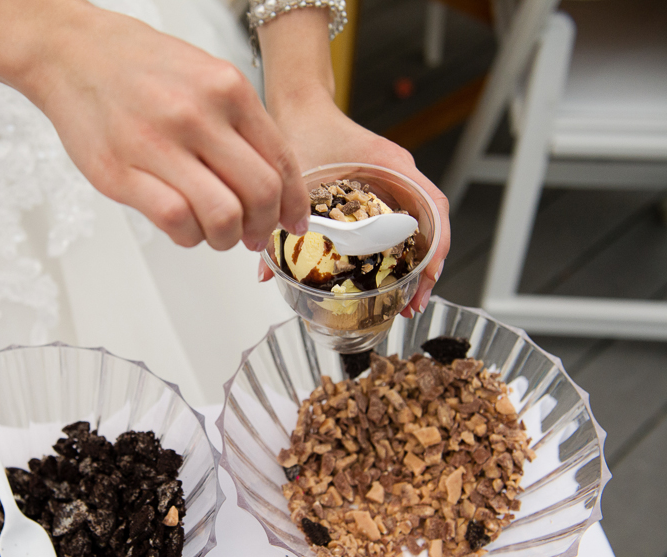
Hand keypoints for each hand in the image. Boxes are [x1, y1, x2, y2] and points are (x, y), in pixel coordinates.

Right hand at [17, 2, 309, 250]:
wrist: (71, 52)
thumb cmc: (138, 67)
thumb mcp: (206, 75)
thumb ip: (240, 123)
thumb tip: (271, 181)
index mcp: (228, 89)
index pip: (280, 161)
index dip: (292, 204)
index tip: (292, 222)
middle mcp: (198, 114)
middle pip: (260, 194)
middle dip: (264, 227)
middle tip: (254, 236)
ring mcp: (157, 145)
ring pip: (221, 216)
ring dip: (226, 238)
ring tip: (216, 234)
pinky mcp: (121, 173)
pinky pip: (175, 221)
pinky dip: (189, 236)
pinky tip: (185, 229)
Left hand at [268, 91, 449, 316]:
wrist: (299, 106)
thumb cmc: (305, 126)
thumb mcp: (296, 175)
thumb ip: (279, 221)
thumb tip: (265, 270)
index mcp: (391, 165)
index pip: (432, 207)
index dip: (437, 246)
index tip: (429, 275)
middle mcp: (399, 177)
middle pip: (430, 227)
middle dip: (426, 269)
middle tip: (413, 305)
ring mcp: (391, 186)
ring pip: (416, 232)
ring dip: (413, 267)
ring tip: (403, 301)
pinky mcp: (378, 196)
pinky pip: (396, 229)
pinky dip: (395, 256)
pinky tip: (381, 280)